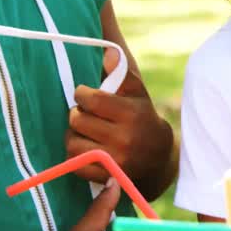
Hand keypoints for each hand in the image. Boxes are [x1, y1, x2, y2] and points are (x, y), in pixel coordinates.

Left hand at [66, 48, 172, 183]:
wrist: (158, 160)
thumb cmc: (143, 120)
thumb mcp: (138, 95)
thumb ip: (121, 74)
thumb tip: (107, 53)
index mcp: (133, 114)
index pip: (91, 99)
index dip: (82, 94)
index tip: (86, 96)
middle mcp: (125, 139)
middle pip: (77, 119)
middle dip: (78, 114)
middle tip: (87, 115)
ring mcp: (115, 161)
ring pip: (71, 142)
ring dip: (74, 135)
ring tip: (86, 132)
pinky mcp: (105, 177)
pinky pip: (73, 162)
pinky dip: (76, 154)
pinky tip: (87, 149)